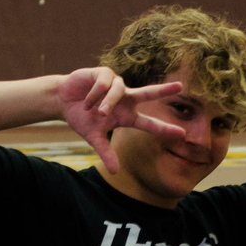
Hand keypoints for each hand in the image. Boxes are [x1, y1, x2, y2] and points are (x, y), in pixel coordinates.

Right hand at [56, 67, 183, 172]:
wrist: (62, 100)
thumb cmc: (81, 118)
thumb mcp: (94, 137)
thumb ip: (106, 152)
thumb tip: (115, 172)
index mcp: (127, 116)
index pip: (149, 123)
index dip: (165, 129)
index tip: (182, 134)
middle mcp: (126, 98)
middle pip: (148, 93)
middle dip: (163, 90)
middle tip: (180, 87)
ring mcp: (116, 84)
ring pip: (118, 92)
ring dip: (107, 103)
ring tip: (95, 112)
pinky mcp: (104, 73)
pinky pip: (104, 84)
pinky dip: (94, 95)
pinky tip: (86, 101)